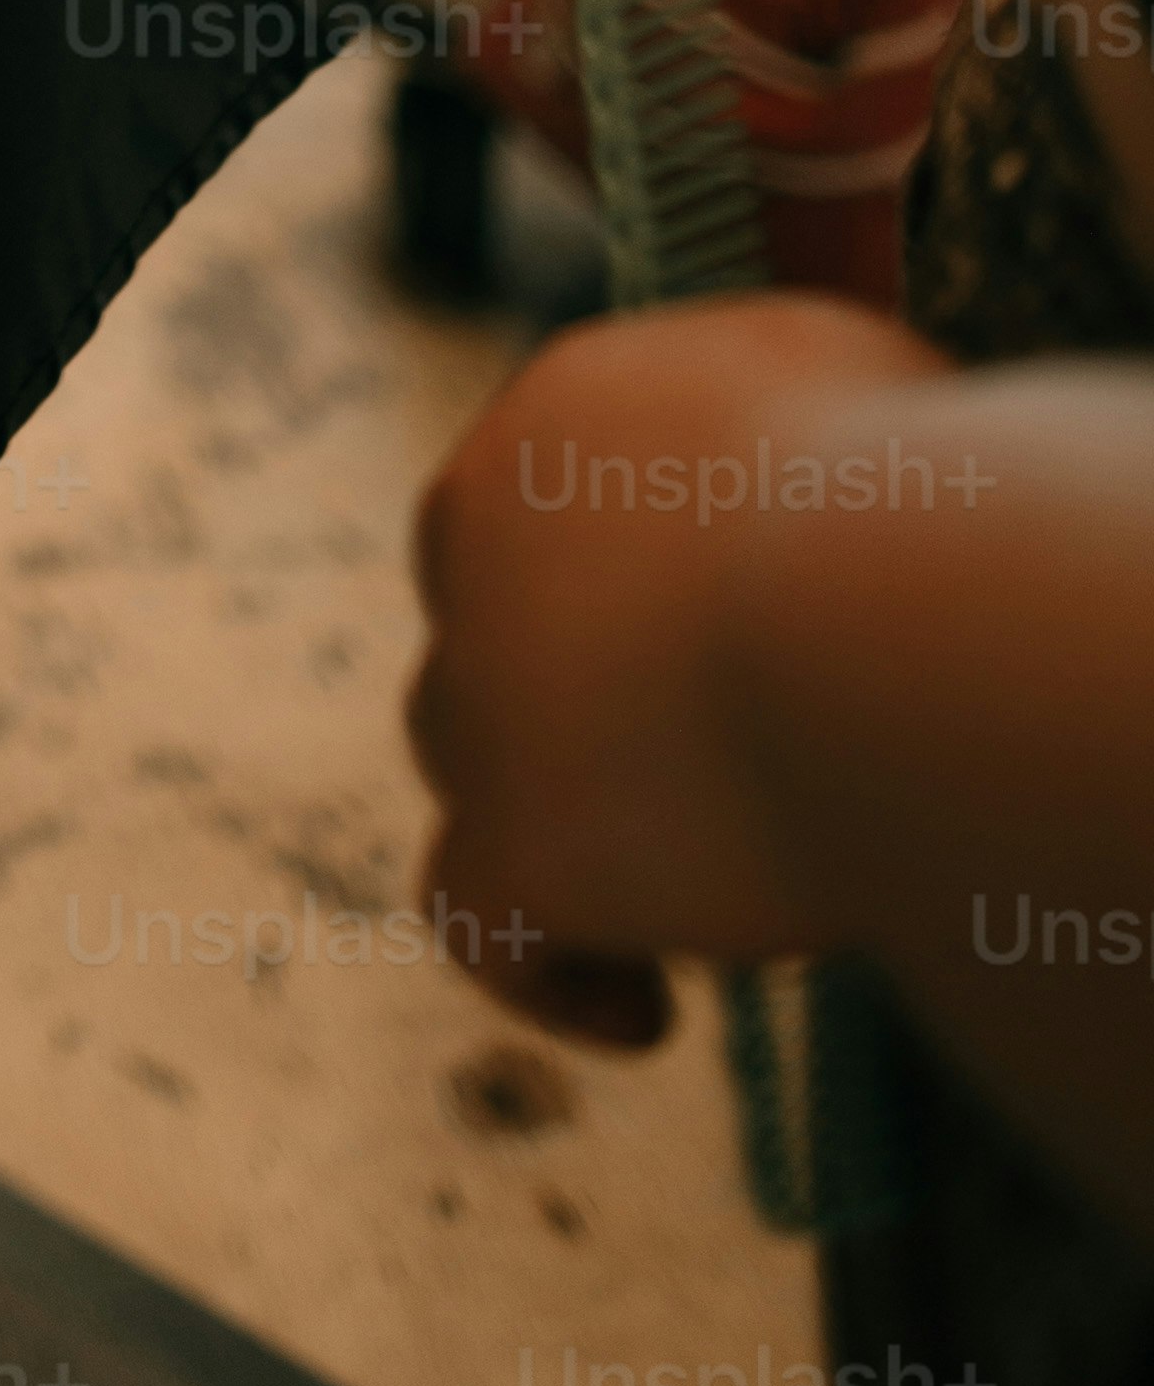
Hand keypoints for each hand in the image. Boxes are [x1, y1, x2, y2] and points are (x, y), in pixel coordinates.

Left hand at [406, 295, 959, 1049]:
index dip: (614, 585)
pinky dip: (548, 971)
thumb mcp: (843, 373)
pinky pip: (477, 915)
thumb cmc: (919, 502)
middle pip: (484, 620)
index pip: (536, 497)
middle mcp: (482, 527)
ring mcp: (484, 689)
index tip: (721, 650)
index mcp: (562, 413)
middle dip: (568, 694)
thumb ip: (778, 395)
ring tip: (708, 886)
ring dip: (563, 815)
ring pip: (466, 751)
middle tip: (707, 768)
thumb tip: (796, 409)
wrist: (905, 624)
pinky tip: (643, 1012)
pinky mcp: (515, 837)